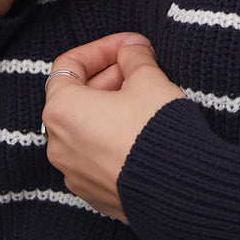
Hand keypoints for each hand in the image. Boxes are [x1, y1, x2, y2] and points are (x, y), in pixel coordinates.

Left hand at [42, 32, 186, 221]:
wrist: (180, 188)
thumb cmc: (157, 130)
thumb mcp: (148, 79)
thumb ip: (134, 56)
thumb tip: (131, 49)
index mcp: (62, 110)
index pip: (69, 65)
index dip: (102, 48)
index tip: (130, 46)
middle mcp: (58, 145)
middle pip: (75, 96)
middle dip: (109, 77)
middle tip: (141, 69)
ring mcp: (74, 174)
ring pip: (85, 128)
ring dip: (110, 108)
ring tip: (144, 100)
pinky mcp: (94, 193)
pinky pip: (96, 156)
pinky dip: (112, 138)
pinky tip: (142, 132)